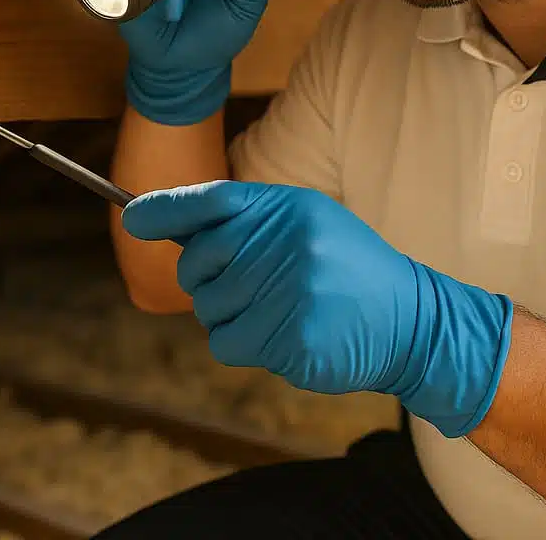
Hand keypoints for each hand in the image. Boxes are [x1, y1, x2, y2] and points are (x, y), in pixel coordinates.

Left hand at [121, 180, 513, 437]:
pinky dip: (245, 344)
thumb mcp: (308, 224)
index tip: (133, 219)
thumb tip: (166, 224)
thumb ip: (246, 221)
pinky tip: (282, 335)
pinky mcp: (292, 338)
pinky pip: (229, 343)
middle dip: (208, 280)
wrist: (411, 321)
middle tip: (248, 285)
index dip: (167, 210)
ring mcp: (291, 292)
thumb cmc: (347, 271)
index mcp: (291, 208)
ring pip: (209, 308)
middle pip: (198, 264)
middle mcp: (288, 243)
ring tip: (279, 309)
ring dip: (231, 315)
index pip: (213, 201)